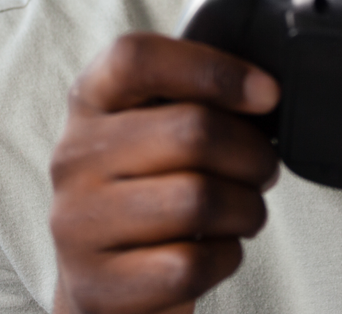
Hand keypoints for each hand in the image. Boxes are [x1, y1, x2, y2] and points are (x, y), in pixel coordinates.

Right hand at [49, 32, 280, 313]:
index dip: (213, 68)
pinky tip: (216, 250)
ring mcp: (77, 222)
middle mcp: (74, 155)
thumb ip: (196, 96)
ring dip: (246, 209)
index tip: (266, 93)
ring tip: (244, 210)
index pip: (137, 58)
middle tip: (263, 167)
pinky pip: (189, 264)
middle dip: (253, 153)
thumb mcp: (158, 124)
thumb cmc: (149, 184)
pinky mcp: (95, 284)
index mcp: (91, 100)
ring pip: (199, 201)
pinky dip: (224, 257)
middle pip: (193, 131)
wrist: (102, 275)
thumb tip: (265, 92)